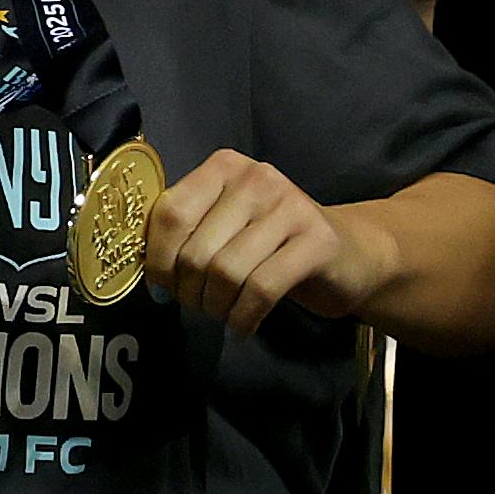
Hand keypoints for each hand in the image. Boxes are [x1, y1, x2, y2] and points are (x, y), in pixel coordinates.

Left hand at [140, 148, 373, 340]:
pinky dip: (243, 316)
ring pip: (226, 271)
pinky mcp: (318, 241)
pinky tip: (242, 326)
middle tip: (194, 306)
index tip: (161, 286)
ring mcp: (290, 206)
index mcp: (223, 167)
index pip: (170, 213)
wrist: (351, 254)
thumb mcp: (225, 224)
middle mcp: (256, 178)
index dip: (157, 258)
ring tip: (219, 315)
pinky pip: (262, 288)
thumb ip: (187, 231)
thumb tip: (143, 271)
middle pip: (196, 248)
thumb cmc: (272, 242)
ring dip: (215, 306)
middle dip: (187, 290)